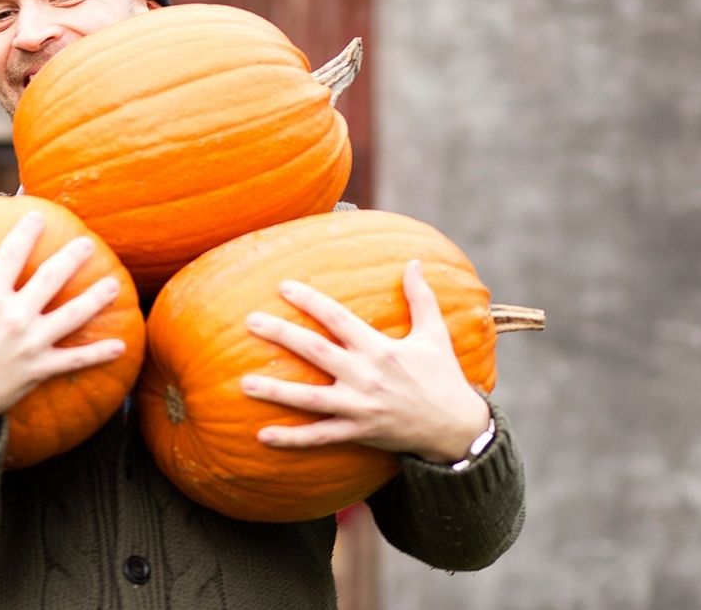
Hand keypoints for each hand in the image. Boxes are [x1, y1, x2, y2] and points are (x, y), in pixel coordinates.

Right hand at [0, 211, 125, 436]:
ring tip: (114, 284)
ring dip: (95, 299)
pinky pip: (76, 360)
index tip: (38, 216)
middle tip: (87, 242)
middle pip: (51, 279)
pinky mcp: (41, 370)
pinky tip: (122, 346)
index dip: (25, 233)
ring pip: (72, 316)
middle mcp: (14, 317)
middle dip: (71, 257)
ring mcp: (31, 344)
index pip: (10, 256)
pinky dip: (99, 354)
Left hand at [239, 260, 489, 463]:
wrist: (455, 429)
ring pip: (310, 399)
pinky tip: (263, 436)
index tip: (284, 287)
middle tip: (251, 321)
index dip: (311, 302)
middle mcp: (366, 376)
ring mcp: (359, 407)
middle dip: (282, 335)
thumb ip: (421, 297)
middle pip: (315, 351)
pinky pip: (319, 437)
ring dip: (276, 391)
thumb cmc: (442, 377)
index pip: (338, 319)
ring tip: (244, 383)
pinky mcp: (357, 432)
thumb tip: (414, 262)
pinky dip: (291, 439)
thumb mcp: (434, 335)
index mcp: (380, 349)